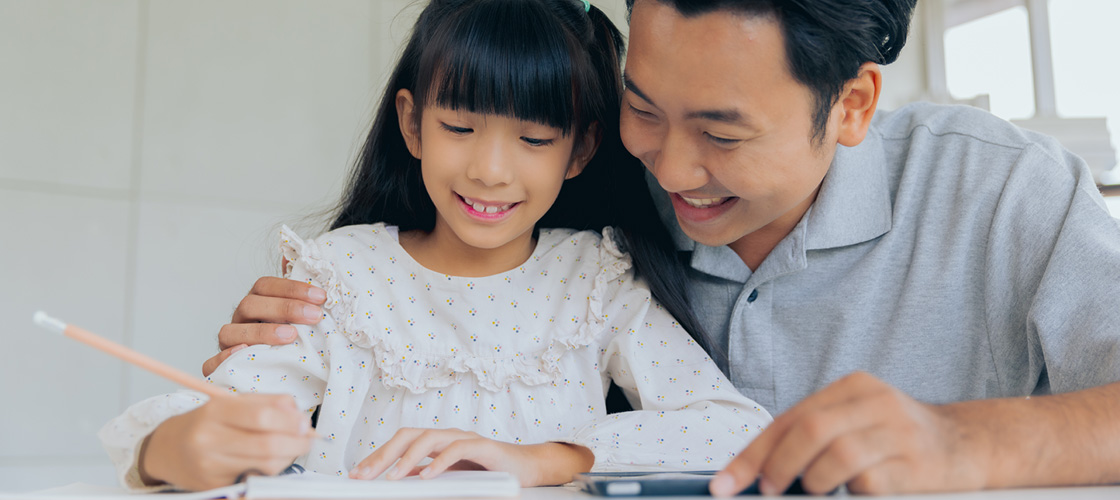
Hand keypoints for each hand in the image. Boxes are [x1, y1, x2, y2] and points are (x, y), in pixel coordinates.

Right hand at [139, 394, 315, 490]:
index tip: (304, 422)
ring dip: (288, 456)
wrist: (169, 449)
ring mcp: (210, 466)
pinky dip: (271, 469)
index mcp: (214, 411)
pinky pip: (255, 478)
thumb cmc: (206, 422)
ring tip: (291, 447)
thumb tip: (298, 414)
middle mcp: (208, 440)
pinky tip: (272, 460)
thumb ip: (267, 402)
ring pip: (266, 466)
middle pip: (267, 445)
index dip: (290, 421)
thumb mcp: (231, 402)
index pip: (261, 417)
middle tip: (307, 438)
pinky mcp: (214, 485)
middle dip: (296, 442)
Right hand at [203, 277, 326, 375]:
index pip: (265, 286)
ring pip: (230, 332)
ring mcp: (228, 343)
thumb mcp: (299, 316)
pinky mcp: (220, 368)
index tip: (320, 297)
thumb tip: (291, 257)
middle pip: (250, 305)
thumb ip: (297, 289)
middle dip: (284, 308)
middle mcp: (240, 320)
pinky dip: (223, 358)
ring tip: (291, 336)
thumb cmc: (291, 339)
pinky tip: (244, 354)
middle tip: (313, 315)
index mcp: (256, 303)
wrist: (280, 375)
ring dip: (261, 332)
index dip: (292, 288)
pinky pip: (211, 363)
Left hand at [348, 428, 593, 486]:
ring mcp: (465, 438)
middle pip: (408, 435)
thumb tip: (398, 482)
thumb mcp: (451, 479)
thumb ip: (427, 477)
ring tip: (392, 477)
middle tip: (364, 475)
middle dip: (383, 455)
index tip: (356, 475)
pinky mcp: (483, 447)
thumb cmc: (488, 473)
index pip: (400, 442)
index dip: (377, 456)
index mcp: (437, 443)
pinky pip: (457, 450)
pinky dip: (440, 463)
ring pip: (429, 439)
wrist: (527, 469)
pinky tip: (426, 477)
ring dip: (407, 458)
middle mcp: (448, 436)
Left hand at [710, 372, 988, 495]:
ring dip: (813, 481)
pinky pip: (868, 483)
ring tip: (816, 489)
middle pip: (809, 430)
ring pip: (836, 456)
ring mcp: (899, 433)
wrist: (971, 446)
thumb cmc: (899, 440)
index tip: (726, 483)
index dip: (752, 453)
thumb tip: (758, 469)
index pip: (789, 419)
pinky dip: (851, 493)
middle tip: (767, 490)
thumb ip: (814, 435)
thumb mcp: (857, 421)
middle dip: (776, 465)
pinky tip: (856, 492)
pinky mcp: (916, 466)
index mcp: (853, 387)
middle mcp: (876, 402)